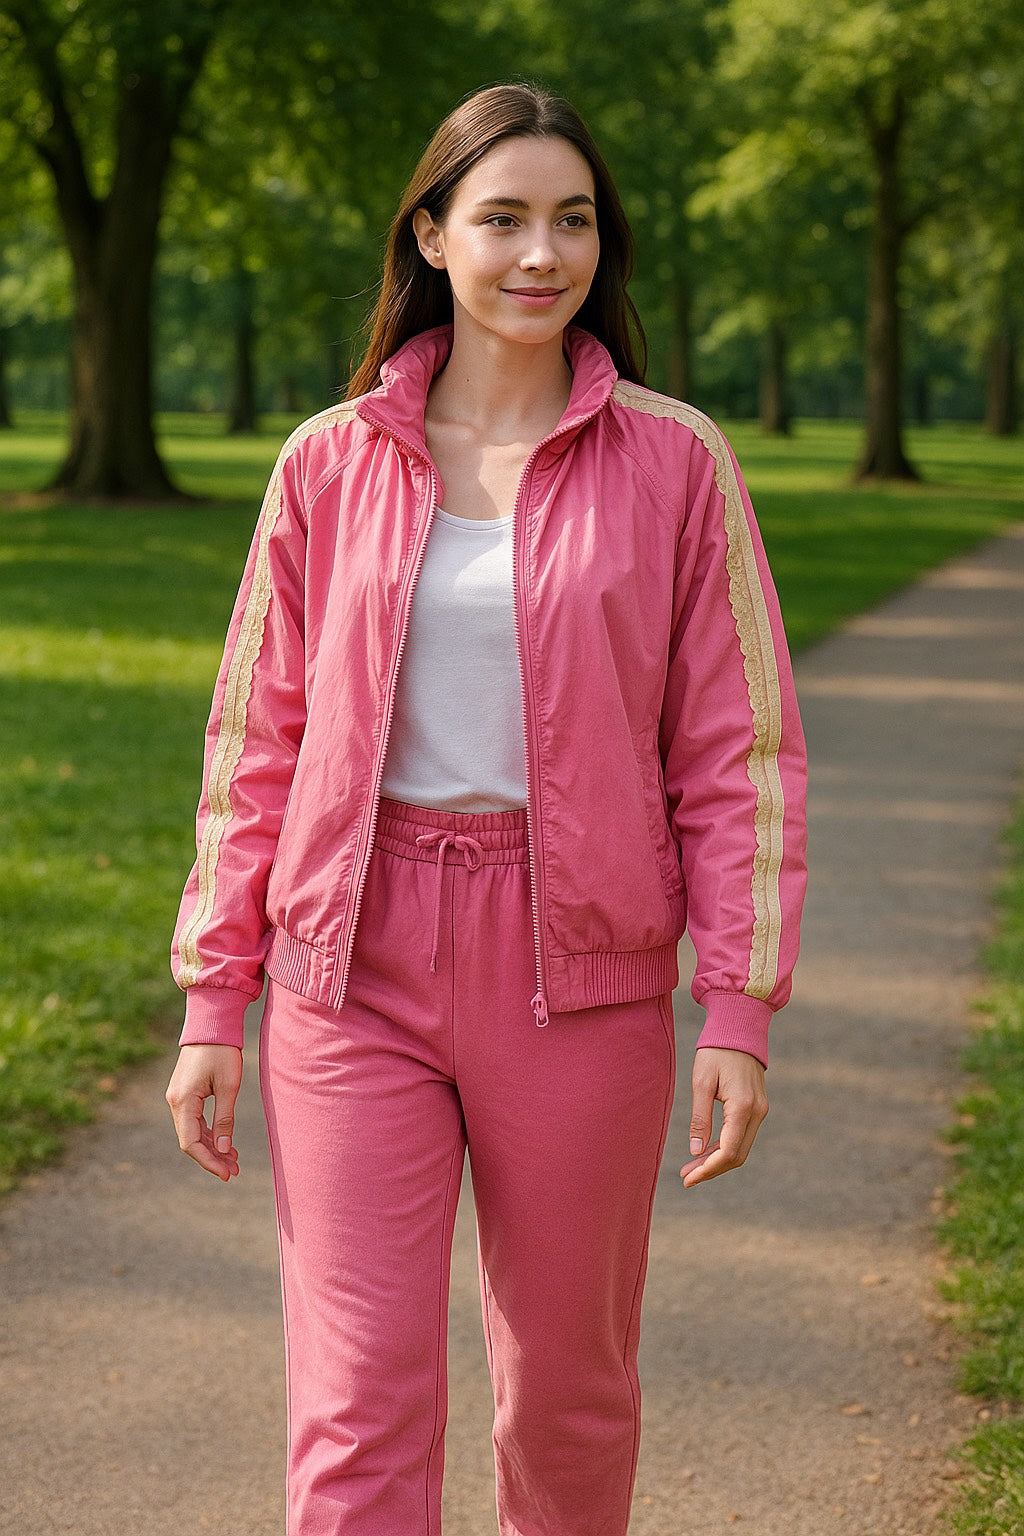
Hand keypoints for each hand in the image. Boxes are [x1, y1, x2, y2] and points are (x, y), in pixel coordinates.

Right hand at [165, 1044, 242, 1180]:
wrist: (211, 1023)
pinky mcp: (184, 1094)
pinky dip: (209, 1133)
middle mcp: (175, 1102)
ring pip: (192, 1132)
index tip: (227, 1173)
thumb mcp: (229, 1086)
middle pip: (191, 1141)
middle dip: (213, 1157)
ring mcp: (178, 1098)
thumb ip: (225, 1118)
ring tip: (234, 1160)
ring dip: (212, 1147)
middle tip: (235, 1170)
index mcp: (183, 1101)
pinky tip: (225, 1142)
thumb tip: (225, 1149)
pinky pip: (194, 1121)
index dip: (208, 1161)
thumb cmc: (222, 1051)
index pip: (190, 1143)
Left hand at [680, 1047, 767, 1188]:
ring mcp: (760, 1110)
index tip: (687, 1179)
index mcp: (742, 1106)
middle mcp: (757, 1112)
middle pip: (737, 1156)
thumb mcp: (701, 1082)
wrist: (738, 1028)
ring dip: (717, 1161)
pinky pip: (742, 1136)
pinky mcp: (757, 1107)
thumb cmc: (716, 1051)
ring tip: (691, 1167)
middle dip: (711, 1170)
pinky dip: (725, 1147)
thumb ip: (700, 1118)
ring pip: (740, 1148)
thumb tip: (697, 1151)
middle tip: (685, 1177)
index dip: (707, 1170)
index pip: (728, 1152)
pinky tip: (706, 1151)